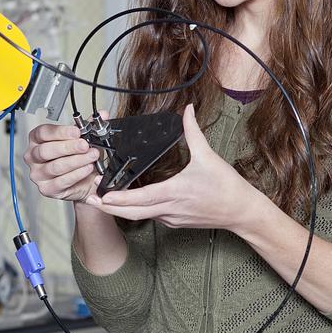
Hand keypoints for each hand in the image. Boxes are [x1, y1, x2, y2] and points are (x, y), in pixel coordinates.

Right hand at [23, 113, 105, 202]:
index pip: (43, 133)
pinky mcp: (47, 188)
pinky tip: (87, 169)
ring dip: (76, 161)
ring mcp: (38, 174)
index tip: (77, 131)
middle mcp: (34, 156)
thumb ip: (90, 126)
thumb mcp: (81, 139)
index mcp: (37, 140)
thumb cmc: (76, 157)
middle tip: (85, 145)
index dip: (60, 132)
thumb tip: (102, 114)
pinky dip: (77, 174)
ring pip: (55, 166)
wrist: (83, 181)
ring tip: (91, 156)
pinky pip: (61, 181)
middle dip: (69, 147)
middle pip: (46, 150)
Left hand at [91, 104, 264, 231]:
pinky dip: (137, 210)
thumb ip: (193, 132)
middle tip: (90, 198)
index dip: (118, 199)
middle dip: (109, 208)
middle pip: (132, 213)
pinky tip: (129, 203)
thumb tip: (187, 111)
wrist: (242, 212)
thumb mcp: (208, 156)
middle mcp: (169, 209)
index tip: (100, 195)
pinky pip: (152, 216)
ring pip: (140, 216)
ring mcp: (172, 218)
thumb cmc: (227, 187)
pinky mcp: (175, 222)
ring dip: (121, 209)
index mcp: (174, 192)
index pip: (139, 199)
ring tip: (103, 200)